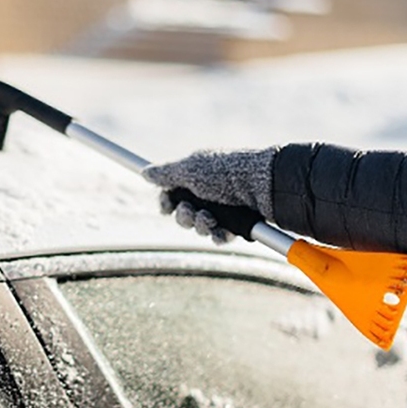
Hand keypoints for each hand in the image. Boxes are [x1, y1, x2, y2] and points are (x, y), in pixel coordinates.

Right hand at [143, 148, 277, 242]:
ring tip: (211, 219)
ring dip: (201, 226)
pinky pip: (219, 237)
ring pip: (199, 228)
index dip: (167, 202)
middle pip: (183, 215)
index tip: (166, 206)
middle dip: (184, 217)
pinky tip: (223, 230)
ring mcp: (223, 210)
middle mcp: (209, 194)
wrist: (262, 187)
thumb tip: (145, 173)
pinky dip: (218, 236)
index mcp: (197, 178)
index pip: (173, 194)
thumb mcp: (191, 169)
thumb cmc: (225, 173)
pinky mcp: (236, 225)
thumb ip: (167, 174)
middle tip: (192, 212)